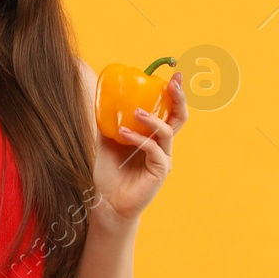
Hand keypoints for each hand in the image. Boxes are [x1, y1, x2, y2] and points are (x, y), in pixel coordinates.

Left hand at [93, 72, 186, 224]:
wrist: (106, 203)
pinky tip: (123, 134)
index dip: (173, 93)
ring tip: (135, 112)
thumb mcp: (105, 142)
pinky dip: (139, 138)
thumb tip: (99, 97)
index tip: (173, 75)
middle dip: (178, 98)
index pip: (168, 111)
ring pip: (167, 132)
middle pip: (179, 118)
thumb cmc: (108, 174)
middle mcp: (162, 147)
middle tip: (172, 83)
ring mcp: (163, 159)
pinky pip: (154, 149)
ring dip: (152, 119)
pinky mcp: (159, 171)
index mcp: (153, 137)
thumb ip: (106, 122)